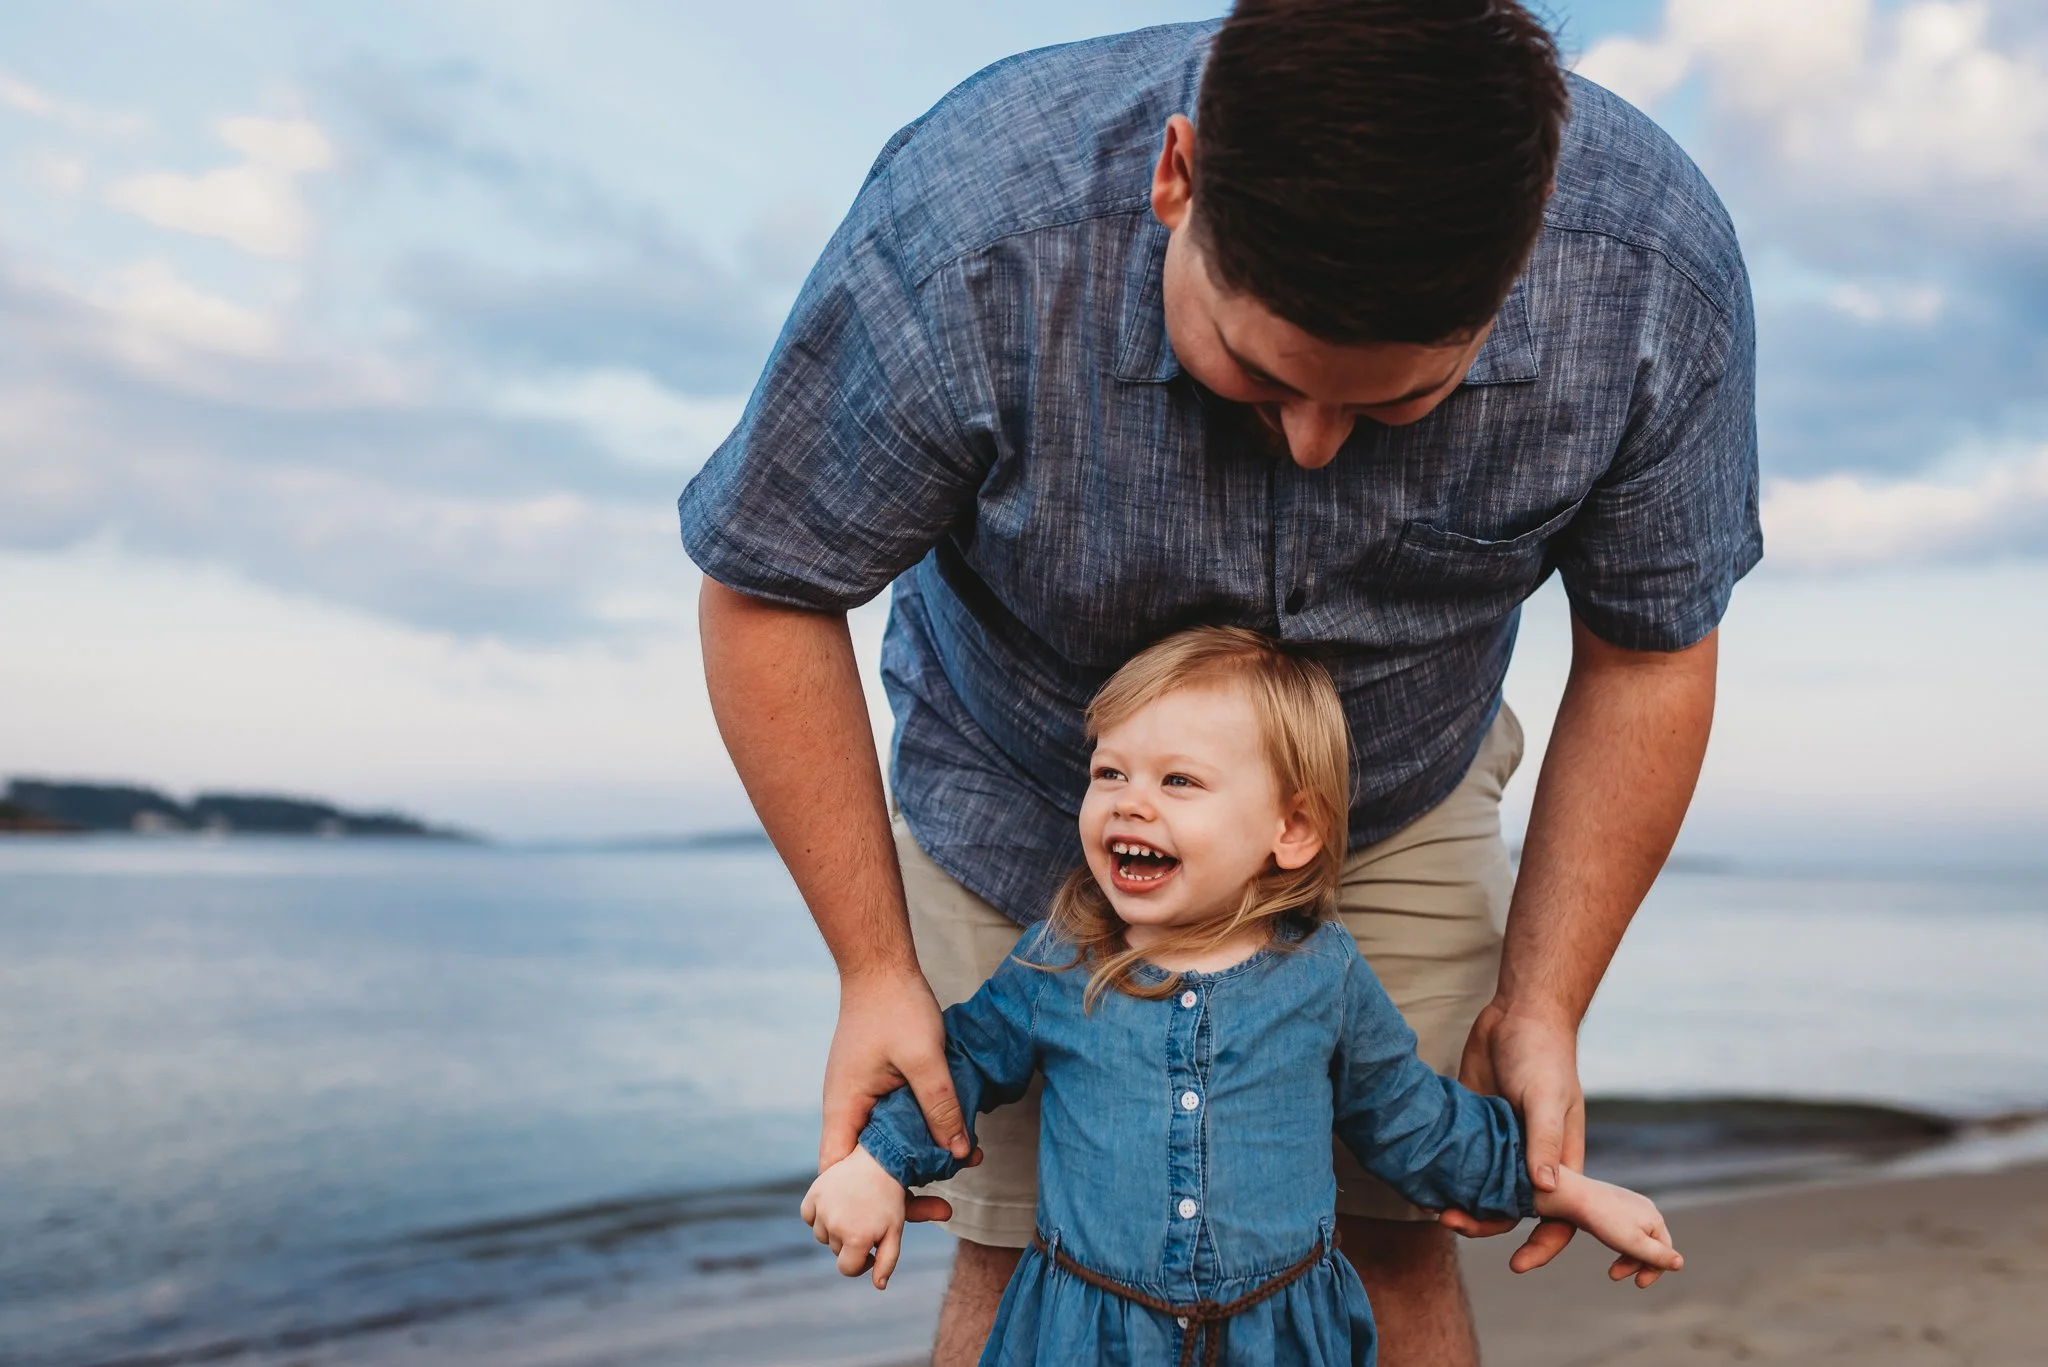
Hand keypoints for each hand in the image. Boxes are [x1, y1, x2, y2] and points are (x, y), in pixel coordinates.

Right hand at [801, 1145, 909, 1287]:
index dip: (860, 1263)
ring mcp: (823, 1209)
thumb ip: (886, 1262)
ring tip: (852, 1210)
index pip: (846, 1268)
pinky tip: (835, 1203)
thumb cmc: (890, 1199)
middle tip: (866, 1220)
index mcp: (857, 1238)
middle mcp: (836, 1225)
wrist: (880, 1159)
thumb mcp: (895, 1231)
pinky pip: (808, 1215)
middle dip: (849, 1241)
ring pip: (821, 1234)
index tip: (871, 1250)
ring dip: (833, 1228)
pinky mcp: (813, 1194)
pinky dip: (817, 1213)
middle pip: (835, 1249)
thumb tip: (878, 1286)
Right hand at [821, 968, 972, 1224]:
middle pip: (864, 1172)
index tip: (899, 1218)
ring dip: (919, 1160)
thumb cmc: (895, 1006)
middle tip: (944, 1208)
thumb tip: (959, 1153)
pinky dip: (921, 1135)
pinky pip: (895, 1125)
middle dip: (901, 1192)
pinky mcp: (876, 1089)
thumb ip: (940, 1105)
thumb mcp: (923, 1057)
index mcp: (843, 1109)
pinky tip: (956, 1136)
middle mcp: (846, 1110)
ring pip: (885, 1148)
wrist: (882, 965)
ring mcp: (860, 1100)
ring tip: (964, 1163)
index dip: (861, 1206)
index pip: (836, 1177)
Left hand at [1441, 998, 1585, 1272]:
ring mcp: (1500, 1145)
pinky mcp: (1473, 1127)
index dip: (1544, 1246)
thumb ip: (1545, 1142)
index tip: (1519, 1264)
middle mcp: (1530, 1160)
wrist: (1516, 1014)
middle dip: (1484, 1224)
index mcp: (1561, 1162)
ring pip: (1481, 1191)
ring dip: (1461, 1203)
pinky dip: (1445, 1177)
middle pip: (1510, 1210)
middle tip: (1451, 1221)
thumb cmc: (1543, 1054)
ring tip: (1435, 1207)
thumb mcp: (1547, 1097)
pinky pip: (1459, 1163)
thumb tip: (1543, 1189)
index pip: (1559, 1218)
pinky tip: (1422, 1182)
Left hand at [1533, 1167, 1681, 1286]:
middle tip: (1613, 1277)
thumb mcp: (1635, 1245)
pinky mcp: (1615, 1204)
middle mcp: (1646, 1209)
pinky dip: (1618, 1242)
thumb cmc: (1605, 1221)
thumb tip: (1680, 1264)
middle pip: (1649, 1245)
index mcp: (1655, 1219)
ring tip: (1610, 1270)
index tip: (1639, 1284)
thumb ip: (1658, 1256)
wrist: (1575, 1196)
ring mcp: (1630, 1205)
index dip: (1654, 1271)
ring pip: (1635, 1238)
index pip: (1664, 1252)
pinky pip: (1623, 1228)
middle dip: (1635, 1265)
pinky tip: (1607, 1243)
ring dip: (1625, 1257)